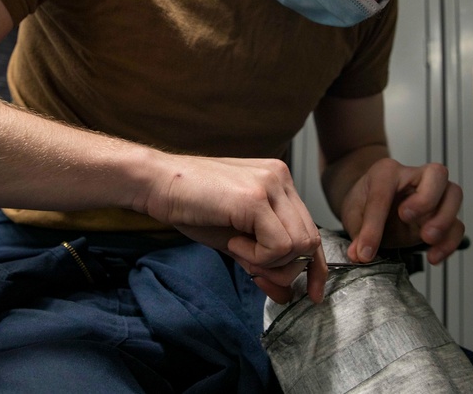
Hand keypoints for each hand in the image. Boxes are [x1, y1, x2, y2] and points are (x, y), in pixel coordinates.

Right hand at [138, 154, 325, 302]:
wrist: (157, 184)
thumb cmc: (190, 207)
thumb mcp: (235, 240)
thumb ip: (263, 262)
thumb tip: (286, 294)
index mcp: (278, 182)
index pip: (311, 230)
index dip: (315, 266)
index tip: (311, 293)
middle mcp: (280, 178)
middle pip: (310, 241)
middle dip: (285, 268)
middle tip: (252, 268)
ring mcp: (270, 185)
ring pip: (299, 245)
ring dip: (268, 261)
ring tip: (237, 247)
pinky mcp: (256, 198)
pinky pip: (279, 245)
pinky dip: (257, 256)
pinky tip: (233, 242)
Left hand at [338, 158, 463, 265]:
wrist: (371, 203)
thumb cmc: (365, 202)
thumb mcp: (353, 214)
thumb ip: (358, 233)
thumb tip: (359, 254)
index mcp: (387, 171)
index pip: (383, 193)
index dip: (373, 225)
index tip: (365, 250)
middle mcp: (415, 177)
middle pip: (437, 174)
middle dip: (426, 199)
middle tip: (406, 218)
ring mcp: (434, 194)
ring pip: (454, 194)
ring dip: (444, 220)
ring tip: (426, 239)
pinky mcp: (443, 215)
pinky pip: (457, 225)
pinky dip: (449, 242)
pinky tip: (433, 256)